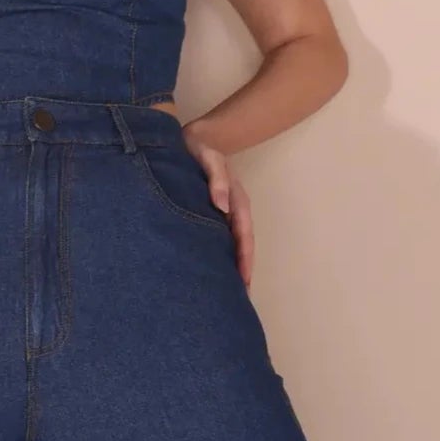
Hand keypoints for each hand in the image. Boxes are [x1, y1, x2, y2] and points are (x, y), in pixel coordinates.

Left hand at [181, 122, 254, 287]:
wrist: (195, 140)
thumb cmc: (202, 149)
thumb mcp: (210, 159)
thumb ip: (217, 180)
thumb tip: (221, 207)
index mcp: (237, 201)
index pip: (244, 236)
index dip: (244, 259)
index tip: (243, 281)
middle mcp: (233, 211)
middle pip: (242, 247)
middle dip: (242, 272)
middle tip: (239, 300)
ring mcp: (224, 215)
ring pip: (232, 247)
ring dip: (233, 268)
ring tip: (228, 294)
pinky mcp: (212, 216)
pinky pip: (219, 241)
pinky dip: (219, 257)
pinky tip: (213, 272)